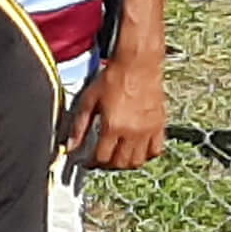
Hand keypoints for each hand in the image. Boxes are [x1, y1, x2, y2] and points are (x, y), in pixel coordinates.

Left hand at [68, 52, 166, 170]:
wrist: (137, 65)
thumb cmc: (111, 79)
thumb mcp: (88, 101)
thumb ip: (79, 126)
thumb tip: (70, 146)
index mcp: (113, 126)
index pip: (101, 158)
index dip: (91, 163)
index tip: (85, 162)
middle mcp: (133, 132)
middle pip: (120, 163)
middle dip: (107, 166)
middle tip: (99, 161)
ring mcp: (149, 130)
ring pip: (139, 161)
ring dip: (125, 164)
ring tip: (116, 157)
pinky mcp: (160, 125)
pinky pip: (156, 150)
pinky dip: (147, 155)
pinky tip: (136, 150)